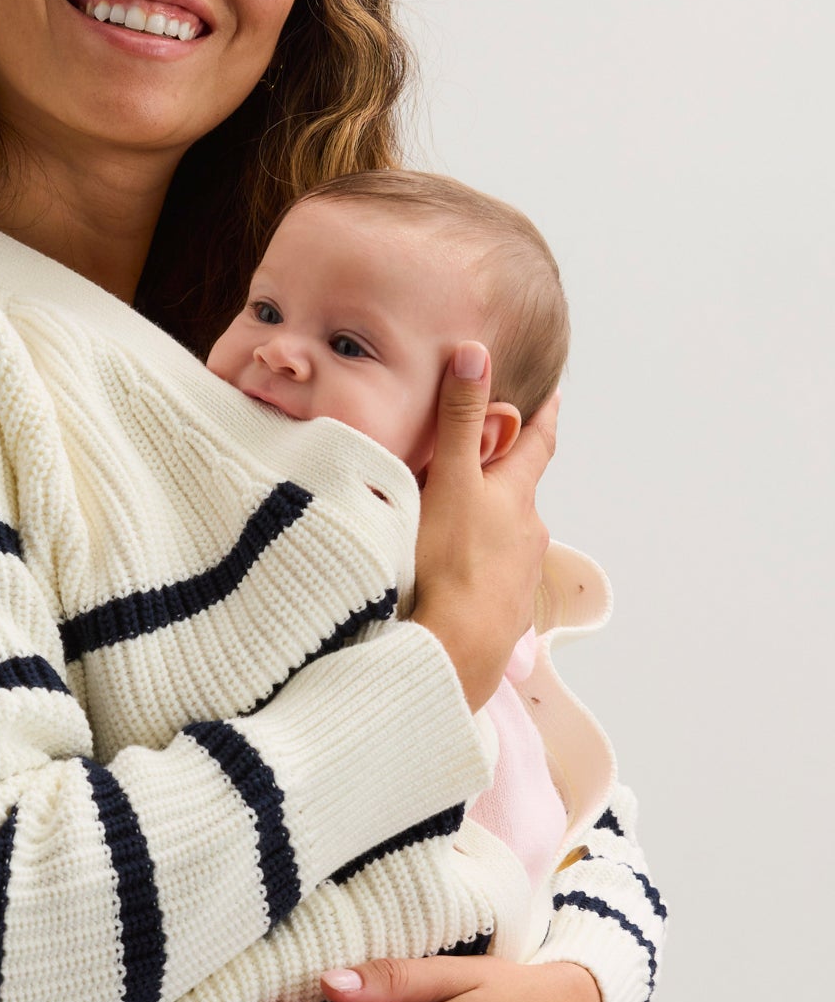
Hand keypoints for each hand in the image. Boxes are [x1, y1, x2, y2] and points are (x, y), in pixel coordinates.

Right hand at [412, 343, 557, 710]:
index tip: (554, 397)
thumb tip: (475, 353)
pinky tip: (454, 581)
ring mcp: (519, 578)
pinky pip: (492, 582)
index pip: (537, 444)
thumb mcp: (448, 480)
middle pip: (520, 496)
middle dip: (505, 480)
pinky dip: (478, 572)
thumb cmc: (448, 562)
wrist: (456, 648)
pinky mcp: (503, 615)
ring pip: (507, 541)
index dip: (543, 417)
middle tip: (485, 466)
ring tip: (457, 529)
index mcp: (516, 496)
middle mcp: (528, 534)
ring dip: (489, 530)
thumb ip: (458, 419)